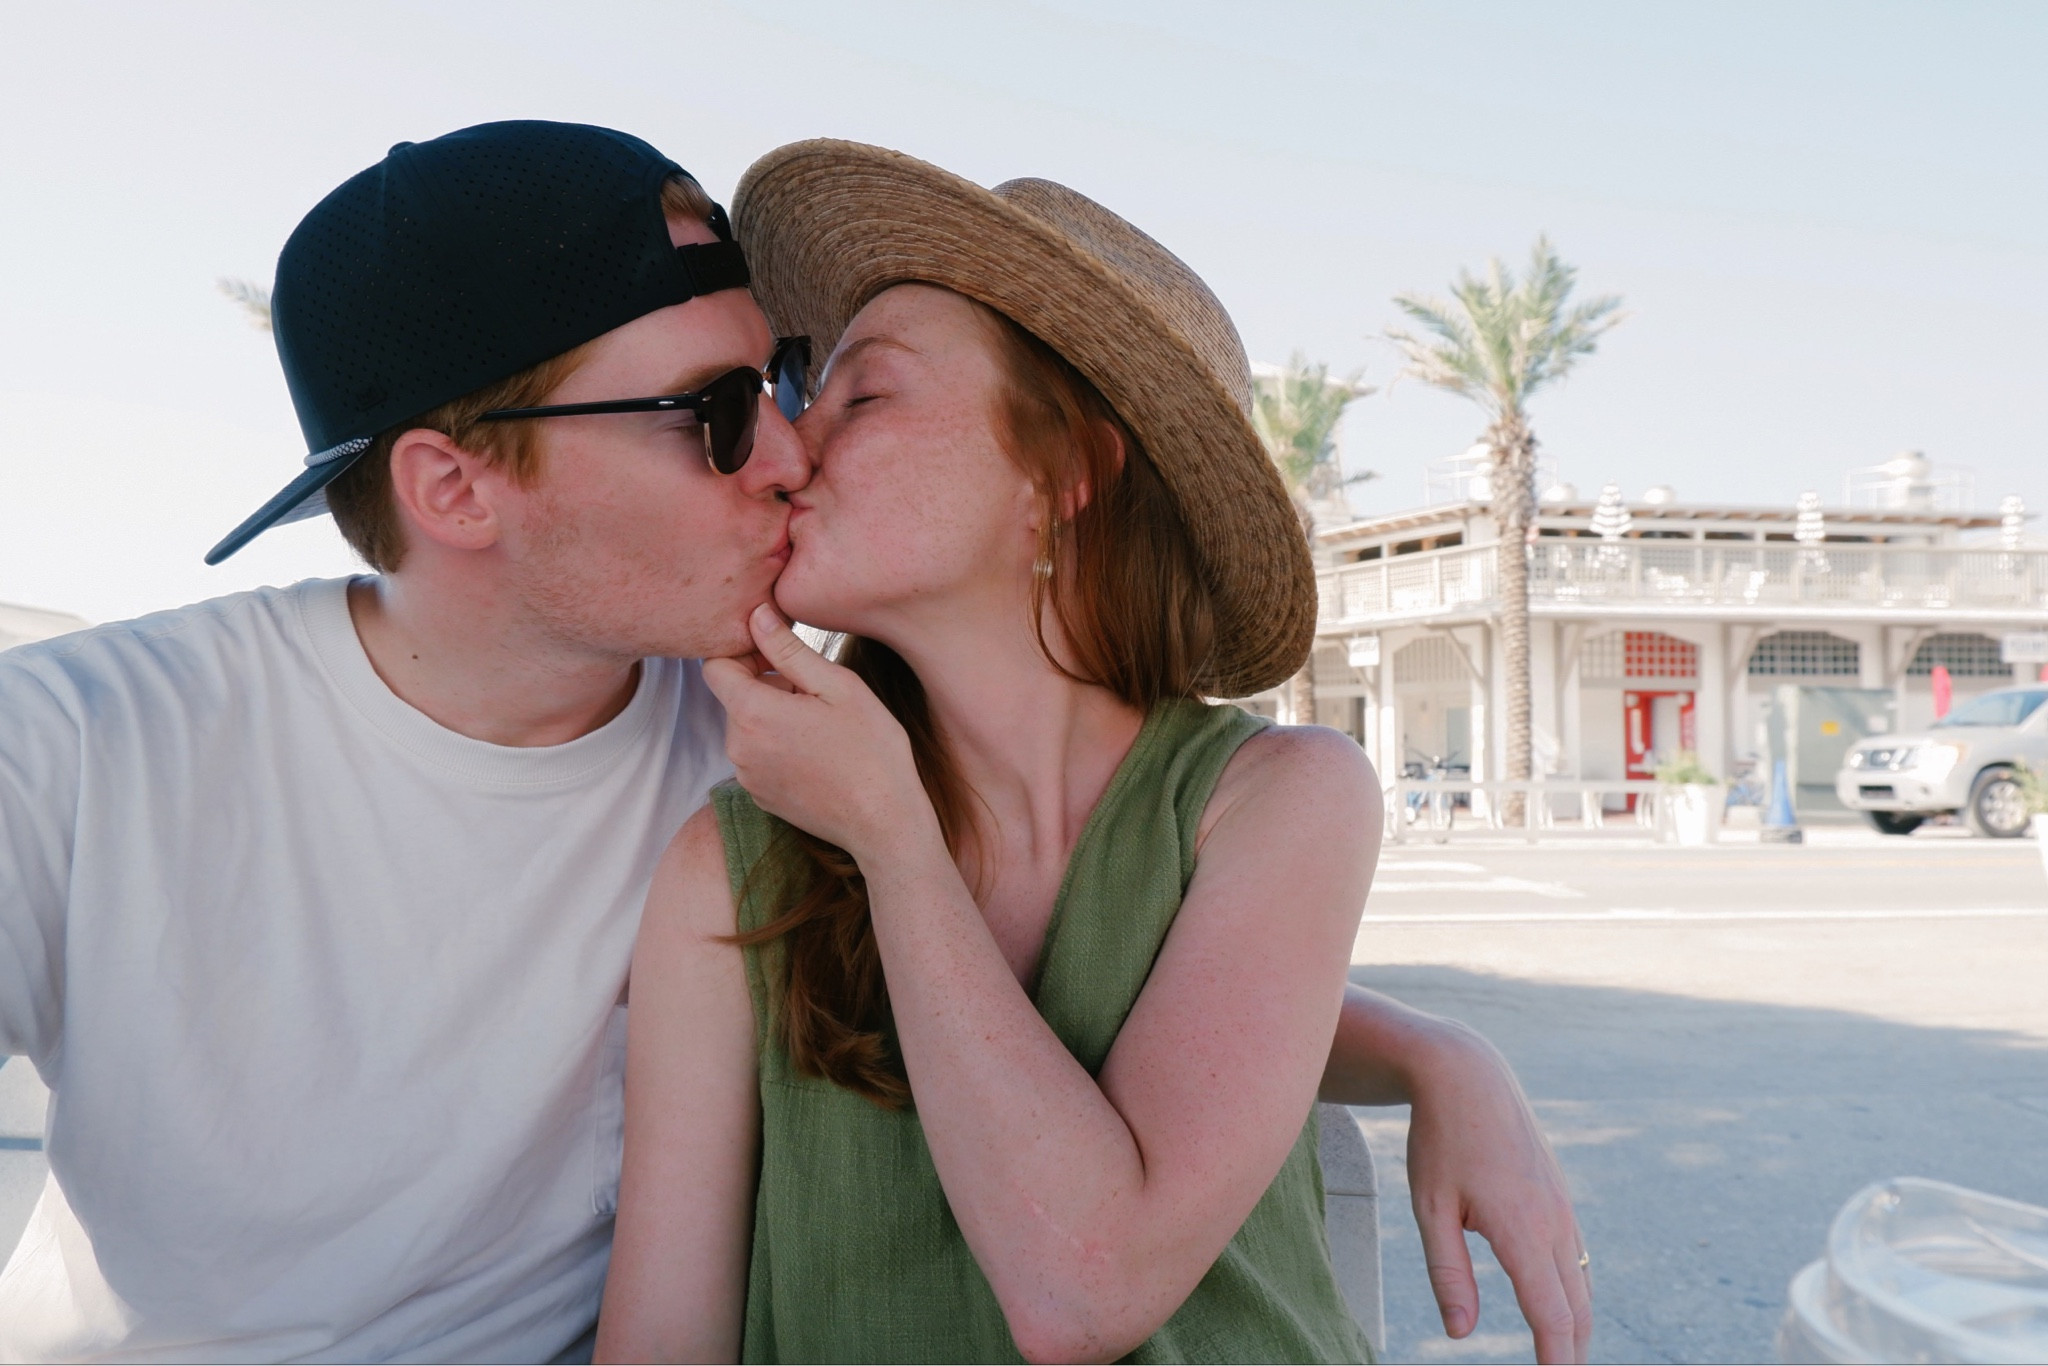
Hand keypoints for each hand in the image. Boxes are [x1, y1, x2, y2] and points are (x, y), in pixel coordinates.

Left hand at [701, 605, 936, 859]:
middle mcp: (738, 747)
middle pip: (733, 697)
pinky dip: (777, 746)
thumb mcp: (838, 687)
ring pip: (745, 726)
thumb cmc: (871, 750)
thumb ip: (789, 649)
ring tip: (820, 726)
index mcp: (753, 713)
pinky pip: (756, 756)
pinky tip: (817, 753)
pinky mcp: (759, 796)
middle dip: (765, 686)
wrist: (883, 823)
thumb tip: (756, 614)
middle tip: (815, 694)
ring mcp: (746, 776)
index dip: (744, 654)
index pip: (715, 666)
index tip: (781, 658)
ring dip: (773, 716)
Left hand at [1405, 1022, 1590, 1363]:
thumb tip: (1461, 1333)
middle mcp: (1553, 1220)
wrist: (1468, 1076)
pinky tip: (1562, 1308)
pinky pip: (1577, 1256)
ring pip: (1582, 1283)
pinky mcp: (1559, 1196)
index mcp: (1520, 1227)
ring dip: (1577, 1325)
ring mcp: (1562, 1207)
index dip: (1557, 1359)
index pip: (1550, 1312)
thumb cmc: (1440, 1140)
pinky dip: (1575, 1292)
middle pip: (1576, 1307)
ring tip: (1564, 1357)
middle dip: (1573, 1351)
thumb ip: (1447, 1273)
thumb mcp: (1430, 1207)